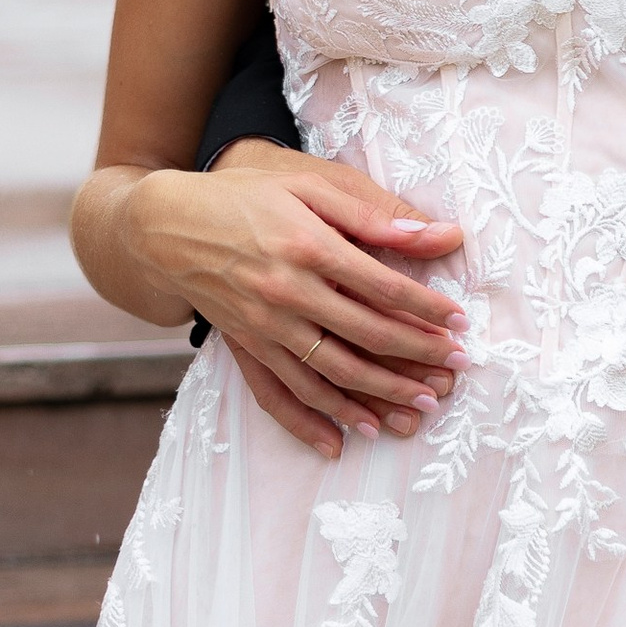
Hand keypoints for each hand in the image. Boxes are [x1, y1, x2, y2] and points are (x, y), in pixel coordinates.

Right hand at [135, 141, 468, 458]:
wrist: (165, 226)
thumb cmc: (245, 196)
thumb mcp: (308, 186)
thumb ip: (372, 215)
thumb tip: (438, 234)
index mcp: (308, 245)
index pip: (383, 286)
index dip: (426, 307)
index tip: (460, 322)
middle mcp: (287, 291)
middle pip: (366, 334)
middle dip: (417, 356)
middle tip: (457, 369)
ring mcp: (264, 325)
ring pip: (331, 372)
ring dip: (379, 395)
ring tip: (421, 409)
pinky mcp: (245, 346)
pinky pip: (283, 393)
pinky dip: (314, 420)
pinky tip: (343, 440)